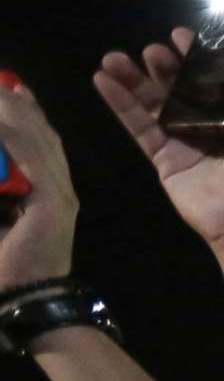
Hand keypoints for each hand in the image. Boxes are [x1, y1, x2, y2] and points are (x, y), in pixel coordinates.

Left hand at [0, 74, 76, 288]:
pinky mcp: (55, 203)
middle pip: (39, 134)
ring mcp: (60, 195)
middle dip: (15, 103)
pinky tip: (5, 111)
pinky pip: (35, 159)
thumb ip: (0, 191)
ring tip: (0, 87)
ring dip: (13, 110)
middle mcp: (59, 188)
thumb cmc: (4, 267)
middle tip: (3, 79)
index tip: (9, 88)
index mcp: (46, 192)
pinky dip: (16, 133)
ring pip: (37, 140)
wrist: (24, 300)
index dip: (22, 112)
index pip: (37, 142)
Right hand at [93, 34, 223, 249]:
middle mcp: (213, 125)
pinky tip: (103, 81)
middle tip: (152, 51)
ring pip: (155, 104)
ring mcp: (186, 141)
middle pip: (182, 88)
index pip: (217, 79)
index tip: (181, 36)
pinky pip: (140, 127)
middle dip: (165, 66)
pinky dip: (120, 104)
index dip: (200, 57)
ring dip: (134, 80)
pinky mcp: (165, 159)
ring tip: (113, 58)